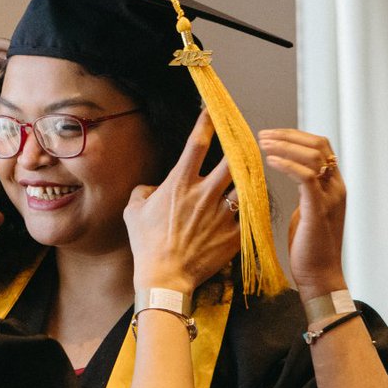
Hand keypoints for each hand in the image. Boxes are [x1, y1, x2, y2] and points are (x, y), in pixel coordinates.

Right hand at [124, 109, 239, 291]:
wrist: (165, 278)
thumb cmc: (145, 244)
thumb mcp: (133, 212)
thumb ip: (143, 192)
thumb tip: (151, 188)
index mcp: (179, 183)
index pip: (197, 143)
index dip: (207, 122)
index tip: (214, 110)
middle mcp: (204, 193)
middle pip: (232, 158)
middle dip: (241, 145)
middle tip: (247, 138)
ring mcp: (221, 213)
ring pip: (246, 184)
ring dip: (249, 175)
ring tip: (255, 170)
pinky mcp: (234, 234)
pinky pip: (248, 215)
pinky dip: (250, 209)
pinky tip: (253, 206)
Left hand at [258, 128, 345, 300]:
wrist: (319, 275)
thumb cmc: (309, 246)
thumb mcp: (307, 209)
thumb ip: (305, 189)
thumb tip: (289, 171)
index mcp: (334, 185)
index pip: (320, 146)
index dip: (295, 136)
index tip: (270, 135)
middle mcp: (336, 187)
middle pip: (318, 145)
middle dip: (288, 136)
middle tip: (262, 136)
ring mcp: (330, 197)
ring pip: (313, 157)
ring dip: (285, 146)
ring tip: (262, 145)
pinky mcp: (319, 210)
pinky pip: (306, 178)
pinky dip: (287, 165)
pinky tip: (270, 162)